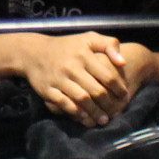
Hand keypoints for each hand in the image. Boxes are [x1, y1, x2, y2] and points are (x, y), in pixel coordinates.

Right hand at [17, 32, 132, 124]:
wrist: (33, 52)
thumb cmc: (67, 46)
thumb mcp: (88, 38)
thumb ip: (109, 44)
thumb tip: (123, 62)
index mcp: (84, 54)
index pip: (107, 76)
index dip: (119, 89)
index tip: (125, 96)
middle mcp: (72, 67)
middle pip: (96, 91)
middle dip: (108, 104)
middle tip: (115, 112)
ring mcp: (59, 79)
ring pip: (82, 100)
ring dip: (94, 112)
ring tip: (103, 120)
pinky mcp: (48, 90)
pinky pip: (65, 104)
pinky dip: (76, 113)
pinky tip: (84, 118)